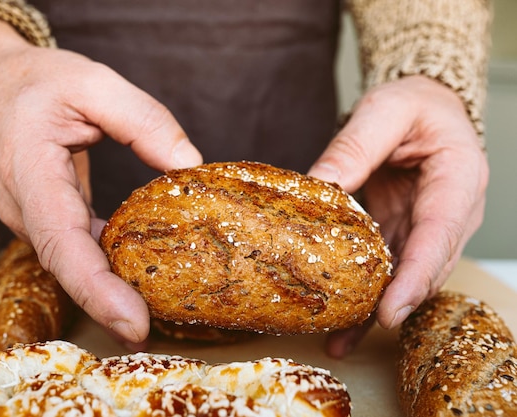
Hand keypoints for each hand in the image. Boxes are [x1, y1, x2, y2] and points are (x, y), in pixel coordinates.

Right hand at [0, 19, 202, 345]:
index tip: (134, 321)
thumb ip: (143, 119)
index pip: (61, 241)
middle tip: (153, 333)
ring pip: (71, 267)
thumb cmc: (39, 83)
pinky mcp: (49, 220)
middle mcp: (26, 208)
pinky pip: (77, 253)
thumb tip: (188, 166)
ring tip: (153, 319)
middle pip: (66, 269)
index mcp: (31, 172)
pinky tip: (138, 282)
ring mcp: (34, 219)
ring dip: (108, 296)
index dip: (96, 288)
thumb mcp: (94, 82)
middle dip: (107, 307)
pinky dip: (106, 272)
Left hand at [308, 75, 488, 357]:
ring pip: (405, 276)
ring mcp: (427, 227)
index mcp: (458, 179)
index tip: (390, 311)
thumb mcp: (383, 111)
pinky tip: (341, 320)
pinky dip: (367, 294)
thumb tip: (318, 187)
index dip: (415, 276)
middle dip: (391, 304)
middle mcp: (451, 212)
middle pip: (424, 267)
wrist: (425, 108)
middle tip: (349, 333)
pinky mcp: (404, 232)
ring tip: (337, 340)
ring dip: (374, 310)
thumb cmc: (413, 104)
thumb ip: (354, 147)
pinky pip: (388, 267)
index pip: (439, 234)